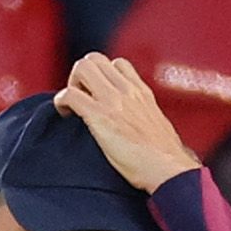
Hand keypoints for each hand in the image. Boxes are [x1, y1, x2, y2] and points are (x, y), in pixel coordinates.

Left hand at [54, 54, 199, 194]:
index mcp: (142, 93)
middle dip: (81, 75)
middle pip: (94, 59)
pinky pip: (71, 95)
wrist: (169, 171)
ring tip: (73, 106)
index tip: (97, 95)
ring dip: (71, 84)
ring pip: (81, 68)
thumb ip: (146, 117)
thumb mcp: (158, 127)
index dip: (102, 75)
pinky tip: (64, 114)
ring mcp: (113, 101)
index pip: (118, 64)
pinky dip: (61, 101)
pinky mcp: (100, 116)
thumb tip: (140, 126)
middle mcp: (128, 91)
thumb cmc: (165, 159)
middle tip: (81, 98)